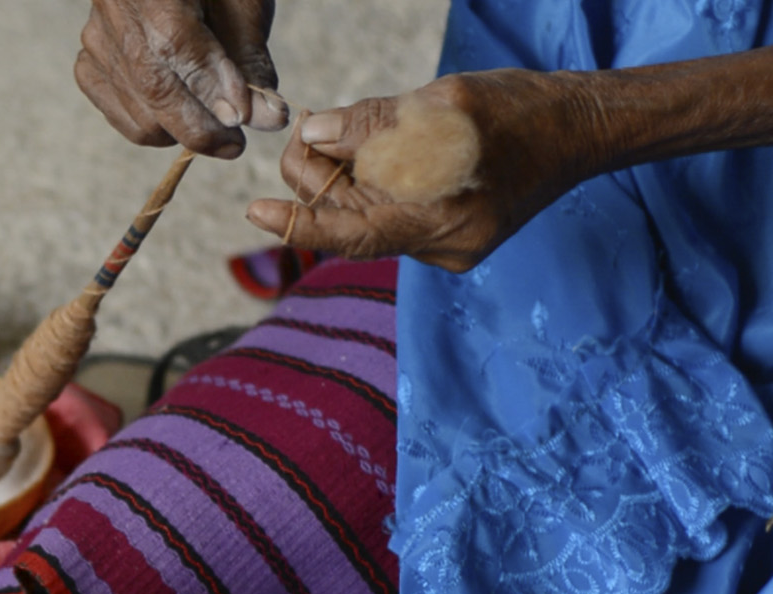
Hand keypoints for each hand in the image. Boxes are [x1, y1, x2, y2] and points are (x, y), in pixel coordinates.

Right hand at [76, 0, 285, 158]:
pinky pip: (118, 115)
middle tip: (234, 140)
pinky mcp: (87, 63)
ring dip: (179, 130)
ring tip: (207, 115)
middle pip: (154, 92)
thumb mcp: (242, 1)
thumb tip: (266, 119)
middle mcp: (115, 13)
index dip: (213, 96)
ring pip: (138, 118)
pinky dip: (151, 124)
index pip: (178, 50)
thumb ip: (250, 57)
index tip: (243, 126)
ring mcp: (97, 42)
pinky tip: (176, 107)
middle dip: (200, 129)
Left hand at [245, 70, 607, 270]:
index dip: (299, 225)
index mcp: (441, 221)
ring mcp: (444, 243)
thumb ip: (374, 123)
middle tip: (301, 134)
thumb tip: (313, 133)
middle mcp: (439, 244)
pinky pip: (393, 207)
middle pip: (352, 220)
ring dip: (343, 175)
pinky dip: (373, 178)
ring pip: (369, 212)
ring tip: (335, 131)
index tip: (256, 211)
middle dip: (317, 179)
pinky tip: (377, 146)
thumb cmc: (520, 111)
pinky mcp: (447, 231)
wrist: (581, 129)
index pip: (352, 235)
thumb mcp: (442, 104)